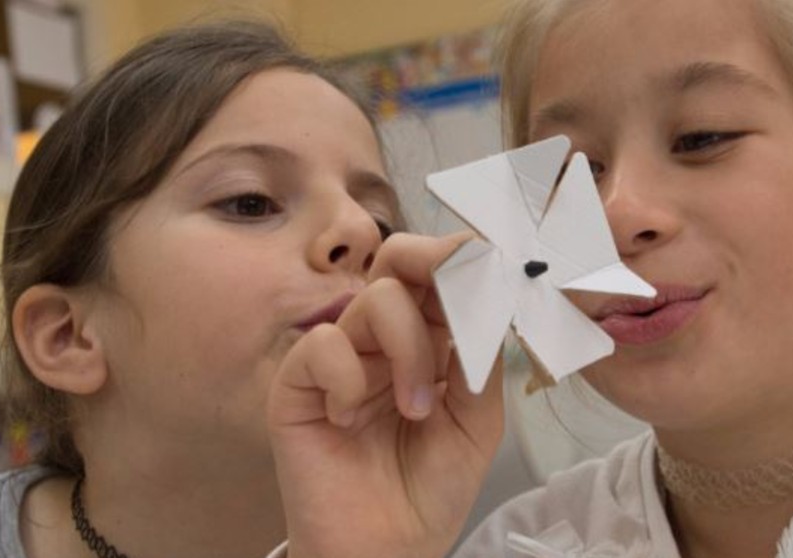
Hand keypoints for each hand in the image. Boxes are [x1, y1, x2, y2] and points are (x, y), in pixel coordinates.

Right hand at [268, 233, 504, 557]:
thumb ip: (481, 360)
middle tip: (458, 289)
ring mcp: (341, 357)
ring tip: (414, 411)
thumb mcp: (478, 423)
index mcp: (429, 342)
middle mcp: (383, 340)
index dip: (464, 262)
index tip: (493, 259)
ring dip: (408, 352)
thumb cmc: (428, 492)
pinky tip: (351, 419)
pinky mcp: (300, 382)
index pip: (441, 279)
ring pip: (376, 301)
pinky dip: (349, 379)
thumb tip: (490, 299)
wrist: (386, 550)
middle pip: (398, 263)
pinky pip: (325, 345)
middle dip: (431, 262)